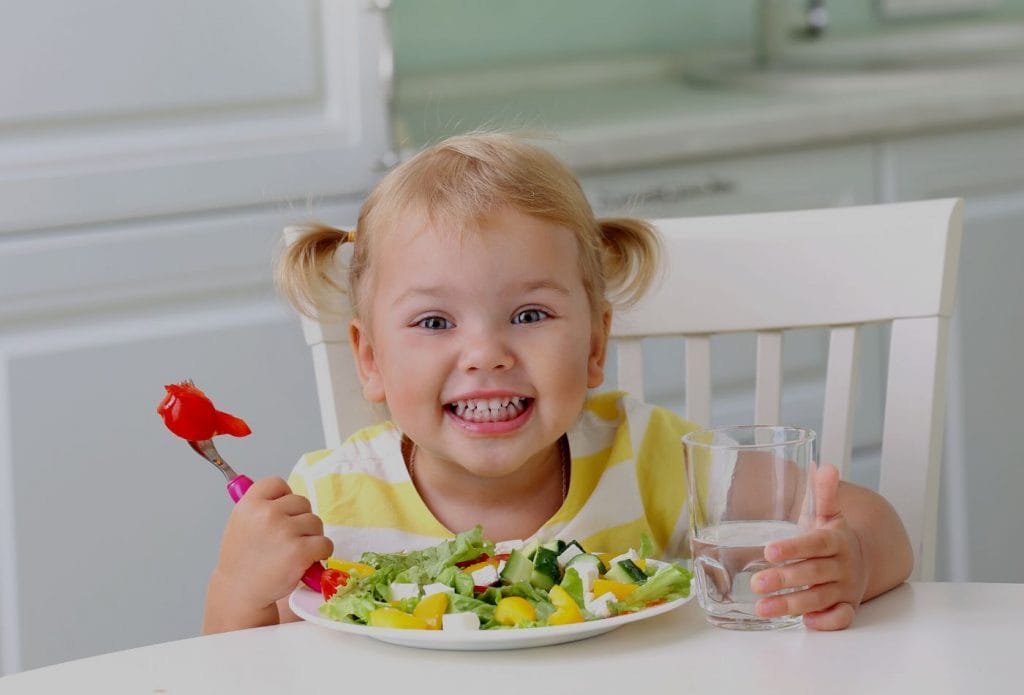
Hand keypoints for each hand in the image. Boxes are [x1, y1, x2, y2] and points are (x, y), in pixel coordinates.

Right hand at [205, 477, 332, 630]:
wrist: (240, 592)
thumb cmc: (244, 560)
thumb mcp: (241, 523)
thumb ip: (260, 506)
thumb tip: (284, 493)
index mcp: (250, 504)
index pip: (277, 483)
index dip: (284, 498)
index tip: (282, 513)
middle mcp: (267, 514)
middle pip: (302, 503)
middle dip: (300, 520)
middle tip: (287, 540)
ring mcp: (284, 531)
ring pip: (315, 522)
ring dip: (311, 537)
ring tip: (293, 552)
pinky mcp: (300, 551)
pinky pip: (325, 543)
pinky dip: (321, 553)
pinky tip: (305, 562)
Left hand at [750, 463, 867, 630]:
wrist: (863, 560)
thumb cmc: (832, 537)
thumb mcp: (828, 514)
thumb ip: (824, 493)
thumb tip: (825, 466)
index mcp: (836, 539)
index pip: (815, 544)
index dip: (794, 548)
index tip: (770, 551)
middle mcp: (843, 565)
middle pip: (814, 573)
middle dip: (784, 579)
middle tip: (756, 583)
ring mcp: (846, 588)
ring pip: (820, 598)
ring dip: (791, 604)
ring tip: (761, 607)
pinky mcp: (848, 607)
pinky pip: (841, 619)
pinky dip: (826, 622)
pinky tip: (804, 621)